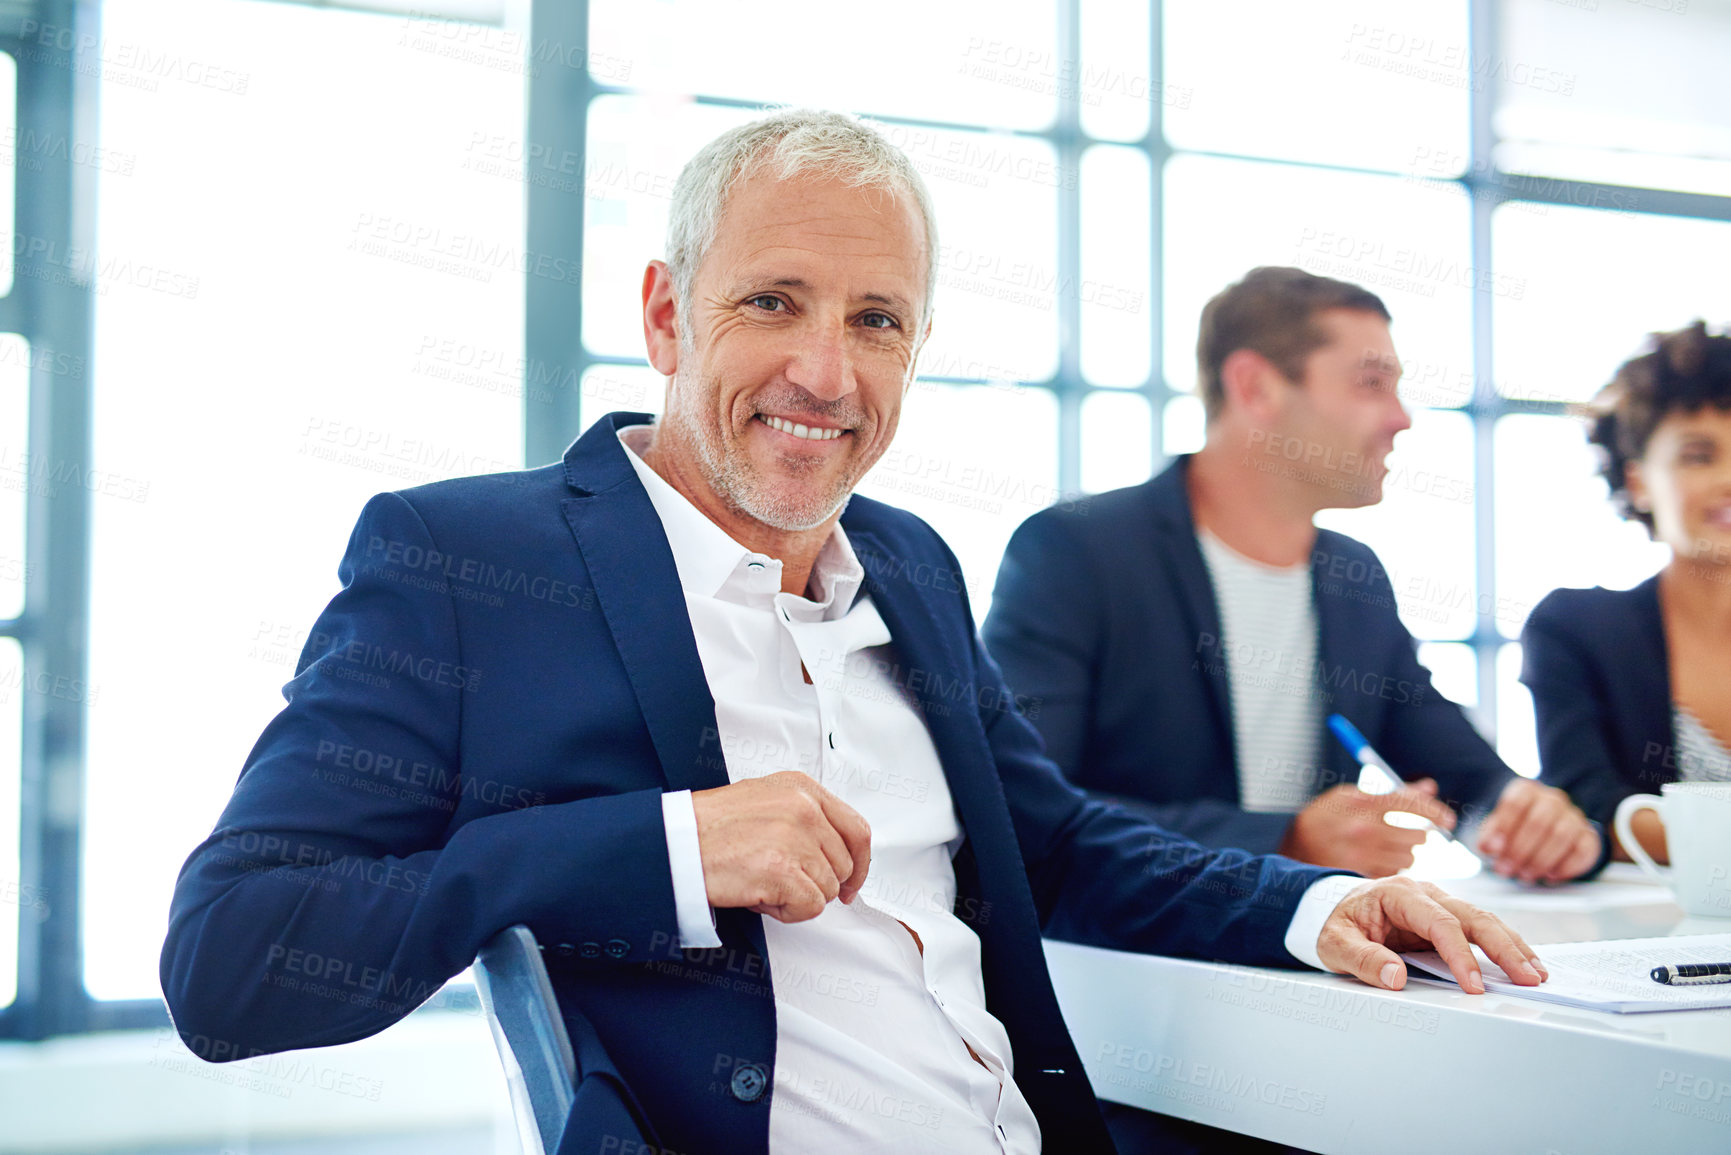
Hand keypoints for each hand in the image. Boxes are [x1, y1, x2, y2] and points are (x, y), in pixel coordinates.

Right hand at [690, 771, 871, 923]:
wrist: (675, 844)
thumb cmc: (710, 827)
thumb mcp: (766, 799)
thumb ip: (804, 816)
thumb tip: (834, 851)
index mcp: (802, 788)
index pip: (856, 830)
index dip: (859, 864)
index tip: (850, 881)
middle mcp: (804, 809)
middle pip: (843, 866)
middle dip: (817, 883)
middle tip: (783, 882)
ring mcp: (796, 839)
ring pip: (827, 889)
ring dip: (797, 897)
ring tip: (762, 882)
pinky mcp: (784, 871)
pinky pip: (811, 908)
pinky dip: (787, 912)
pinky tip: (761, 895)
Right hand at [1279, 779, 1457, 877]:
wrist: (1288, 853)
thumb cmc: (1322, 820)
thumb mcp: (1349, 797)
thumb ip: (1391, 792)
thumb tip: (1429, 788)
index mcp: (1362, 804)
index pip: (1411, 804)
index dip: (1434, 811)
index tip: (1447, 819)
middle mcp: (1365, 830)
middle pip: (1417, 835)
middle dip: (1420, 834)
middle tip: (1413, 833)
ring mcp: (1364, 856)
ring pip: (1409, 857)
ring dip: (1406, 852)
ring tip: (1387, 848)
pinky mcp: (1363, 877)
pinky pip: (1394, 872)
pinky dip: (1392, 867)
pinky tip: (1375, 862)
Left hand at [1316, 876, 1547, 993]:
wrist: (1332, 907)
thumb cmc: (1335, 923)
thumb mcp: (1335, 943)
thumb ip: (1362, 959)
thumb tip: (1395, 977)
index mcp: (1399, 894)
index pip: (1440, 923)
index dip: (1460, 955)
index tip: (1474, 986)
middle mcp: (1425, 893)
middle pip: (1473, 916)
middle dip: (1504, 948)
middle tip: (1528, 978)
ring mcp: (1439, 902)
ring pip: (1484, 920)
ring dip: (1512, 946)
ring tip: (1536, 973)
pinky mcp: (1447, 916)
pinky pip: (1479, 928)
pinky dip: (1504, 944)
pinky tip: (1524, 962)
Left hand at [1475, 777, 1599, 882]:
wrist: (1540, 830)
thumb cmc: (1514, 828)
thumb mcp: (1496, 827)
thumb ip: (1490, 835)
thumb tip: (1487, 847)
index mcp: (1527, 790)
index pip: (1516, 803)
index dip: (1503, 827)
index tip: (1490, 849)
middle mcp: (1553, 799)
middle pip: (1539, 822)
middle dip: (1519, 850)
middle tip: (1504, 869)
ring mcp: (1574, 816)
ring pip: (1561, 836)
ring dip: (1540, 860)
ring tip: (1524, 875)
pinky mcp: (1589, 836)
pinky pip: (1583, 851)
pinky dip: (1566, 867)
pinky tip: (1549, 877)